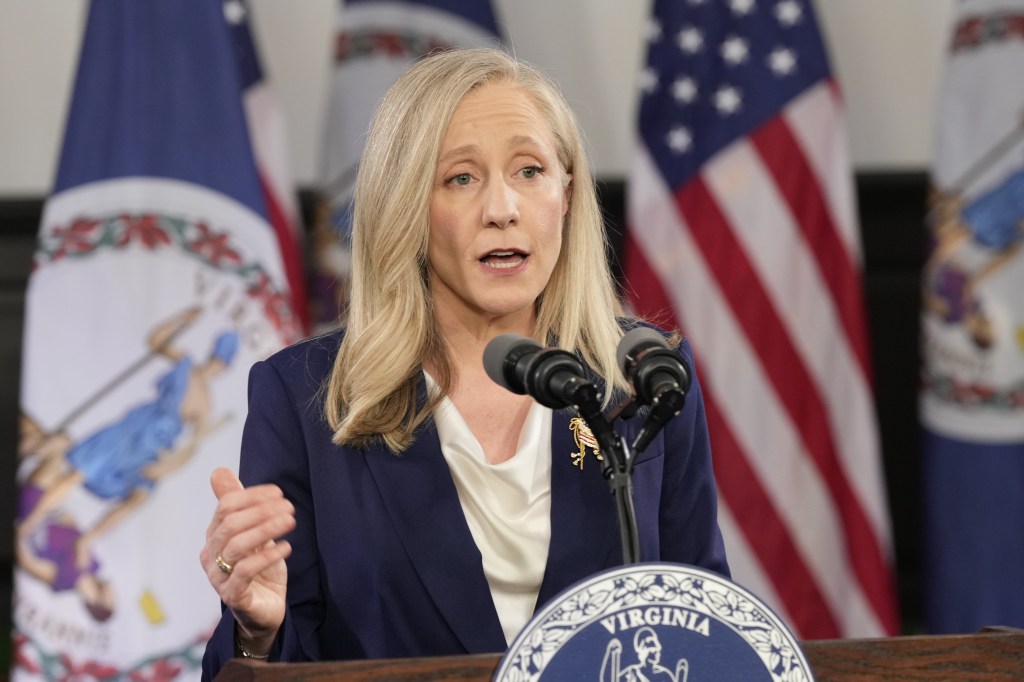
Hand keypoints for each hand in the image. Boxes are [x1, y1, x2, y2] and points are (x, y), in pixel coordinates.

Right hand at [200, 467, 295, 654]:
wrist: (264, 609)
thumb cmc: (259, 567)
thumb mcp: (253, 532)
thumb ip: (238, 504)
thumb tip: (219, 471)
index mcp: (214, 536)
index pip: (226, 506)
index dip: (253, 496)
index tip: (280, 493)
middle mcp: (211, 555)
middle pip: (230, 524)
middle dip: (262, 511)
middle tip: (289, 507)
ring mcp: (218, 577)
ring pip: (237, 546)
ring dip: (266, 529)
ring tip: (290, 521)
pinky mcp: (233, 596)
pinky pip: (245, 571)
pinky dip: (268, 556)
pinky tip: (286, 547)